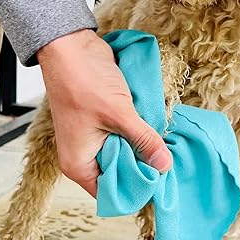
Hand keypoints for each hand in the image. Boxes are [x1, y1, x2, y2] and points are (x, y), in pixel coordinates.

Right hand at [37, 29, 171, 196]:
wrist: (70, 46)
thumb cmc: (83, 81)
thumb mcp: (119, 114)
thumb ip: (143, 141)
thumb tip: (165, 165)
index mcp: (79, 165)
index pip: (112, 194)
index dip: (136, 190)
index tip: (162, 183)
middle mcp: (84, 157)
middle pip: (120, 176)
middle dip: (143, 168)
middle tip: (169, 162)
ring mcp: (93, 141)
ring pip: (125, 155)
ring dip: (142, 149)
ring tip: (164, 144)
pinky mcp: (102, 125)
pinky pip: (124, 138)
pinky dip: (138, 134)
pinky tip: (154, 130)